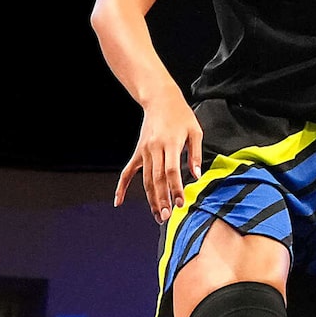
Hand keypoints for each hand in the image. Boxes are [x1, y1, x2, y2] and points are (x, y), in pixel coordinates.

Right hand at [114, 95, 203, 219]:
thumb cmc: (181, 115)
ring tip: (156, 215)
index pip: (172, 171)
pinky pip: (127, 172)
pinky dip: (122, 187)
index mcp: (171, 143)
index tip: (180, 203)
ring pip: (145, 179)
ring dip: (150, 198)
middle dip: (161, 199)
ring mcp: (144, 151)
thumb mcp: (195, 131)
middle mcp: (155, 149)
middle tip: (165, 216)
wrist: (160, 99)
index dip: (175, 188)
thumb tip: (196, 175)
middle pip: (157, 178)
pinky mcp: (138, 152)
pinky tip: (118, 201)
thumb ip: (195, 154)